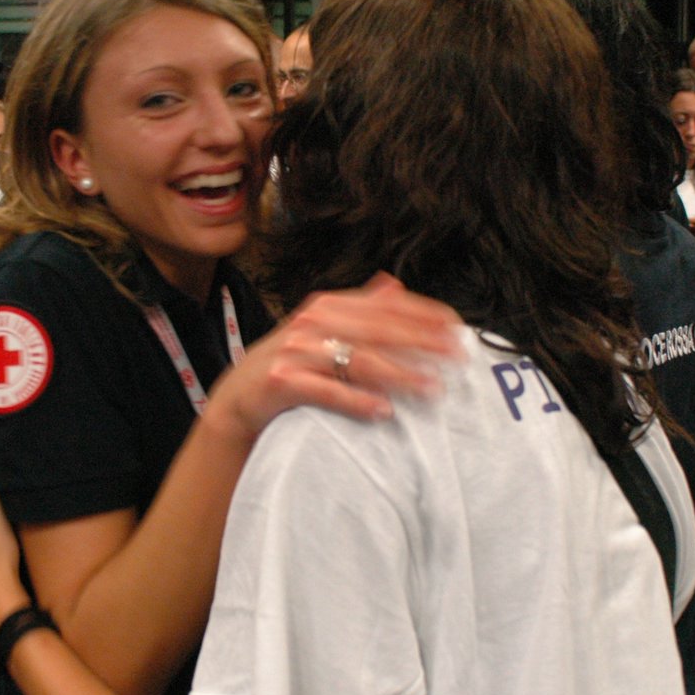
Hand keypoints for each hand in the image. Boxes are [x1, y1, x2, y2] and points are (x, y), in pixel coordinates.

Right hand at [205, 273, 464, 441]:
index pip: (384, 306)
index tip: (457, 327)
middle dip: (422, 341)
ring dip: (399, 374)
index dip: (423, 314)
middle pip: (377, 330)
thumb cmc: (289, 365)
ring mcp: (295, 351)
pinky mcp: (281, 382)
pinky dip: (357, 400)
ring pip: (357, 360)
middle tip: (457, 355)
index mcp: (327, 306)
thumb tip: (394, 284)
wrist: (237, 399)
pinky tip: (384, 411)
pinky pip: (327, 391)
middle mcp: (312, 323)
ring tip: (431, 388)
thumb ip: (357, 307)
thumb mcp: (320, 329)